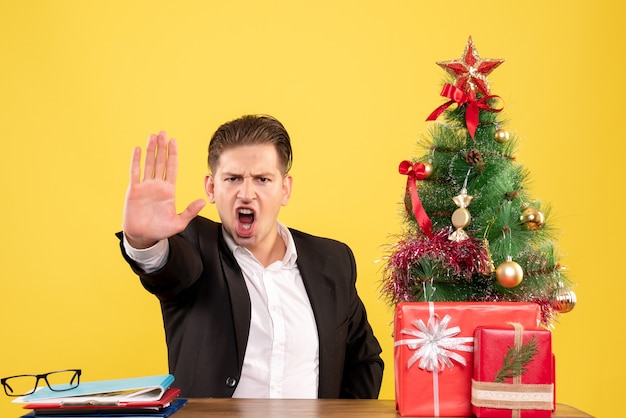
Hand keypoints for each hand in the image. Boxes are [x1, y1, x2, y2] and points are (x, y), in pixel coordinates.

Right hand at [122, 131, 205, 248]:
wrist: (143, 237)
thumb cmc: (160, 230)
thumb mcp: (179, 222)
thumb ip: (190, 211)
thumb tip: (203, 201)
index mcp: (169, 191)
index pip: (171, 168)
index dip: (173, 154)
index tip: (174, 141)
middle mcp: (157, 185)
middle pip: (160, 162)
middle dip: (162, 147)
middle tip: (163, 132)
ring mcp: (145, 186)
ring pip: (148, 163)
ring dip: (150, 150)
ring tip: (152, 136)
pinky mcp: (133, 190)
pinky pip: (134, 173)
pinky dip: (135, 161)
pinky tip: (137, 149)